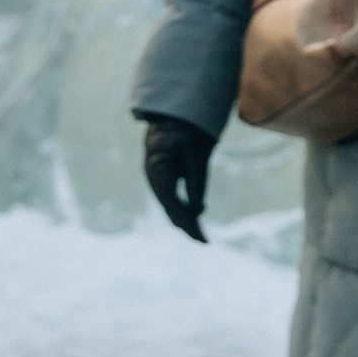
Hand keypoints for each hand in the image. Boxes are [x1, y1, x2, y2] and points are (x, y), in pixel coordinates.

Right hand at [143, 116, 216, 243]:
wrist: (173, 114)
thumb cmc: (186, 129)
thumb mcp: (196, 152)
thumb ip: (196, 179)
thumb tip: (198, 210)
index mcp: (158, 168)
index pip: (172, 202)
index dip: (186, 221)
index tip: (201, 237)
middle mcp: (152, 175)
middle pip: (169, 207)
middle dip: (186, 225)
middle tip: (205, 241)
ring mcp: (155, 177)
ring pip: (168, 204)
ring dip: (183, 219)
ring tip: (200, 235)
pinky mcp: (161, 176)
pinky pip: (170, 197)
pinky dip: (181, 209)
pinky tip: (194, 216)